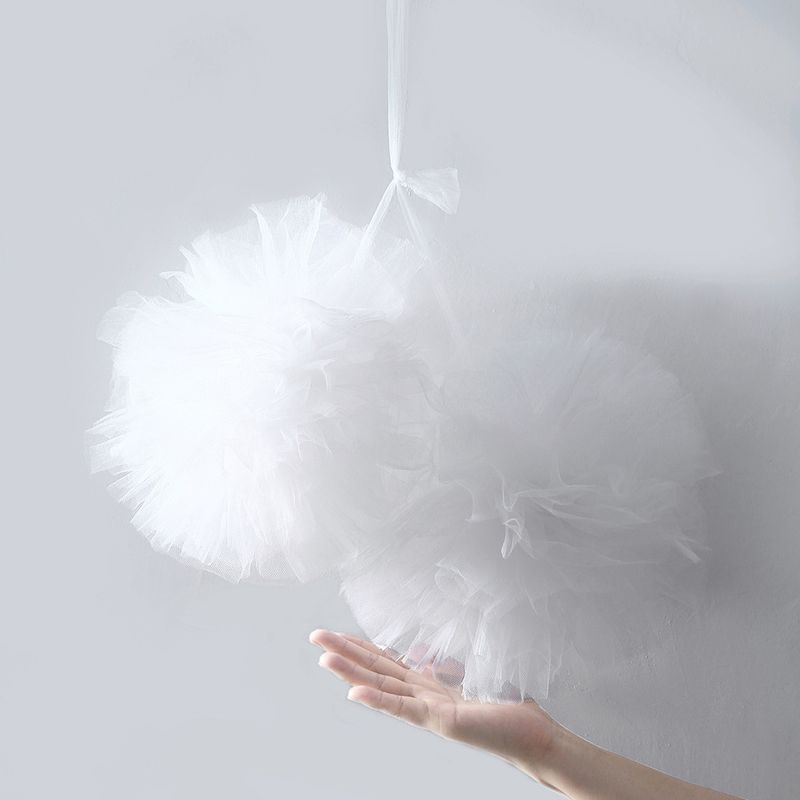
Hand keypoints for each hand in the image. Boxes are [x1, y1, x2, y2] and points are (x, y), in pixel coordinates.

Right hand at [309, 629, 558, 778]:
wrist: (530, 734)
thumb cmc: (505, 705)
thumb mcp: (471, 673)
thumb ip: (446, 663)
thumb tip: (428, 651)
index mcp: (427, 684)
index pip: (386, 661)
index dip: (360, 646)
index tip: (336, 633)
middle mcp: (421, 696)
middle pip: (375, 670)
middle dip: (345, 653)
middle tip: (314, 636)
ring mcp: (427, 710)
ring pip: (382, 687)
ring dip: (350, 673)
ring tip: (323, 658)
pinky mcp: (440, 721)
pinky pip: (404, 709)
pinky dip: (378, 701)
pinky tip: (355, 693)